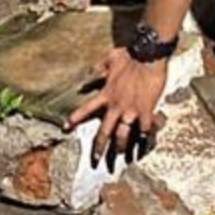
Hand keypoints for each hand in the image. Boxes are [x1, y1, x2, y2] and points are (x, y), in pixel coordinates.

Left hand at [71, 47, 169, 167]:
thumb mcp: (109, 60)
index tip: (65, 128)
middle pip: (104, 131)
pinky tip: (145, 142)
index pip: (86, 109)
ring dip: (121, 147)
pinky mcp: (146, 111)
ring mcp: (131, 110)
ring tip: (121, 154)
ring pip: (123, 135)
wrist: (148, 55)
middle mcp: (116, 105)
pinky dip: (145, 136)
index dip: (74, 119)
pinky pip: (145, 129)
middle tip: (96, 159)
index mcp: (106, 94)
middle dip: (99, 147)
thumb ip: (96, 71)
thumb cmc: (129, 56)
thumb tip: (85, 80)